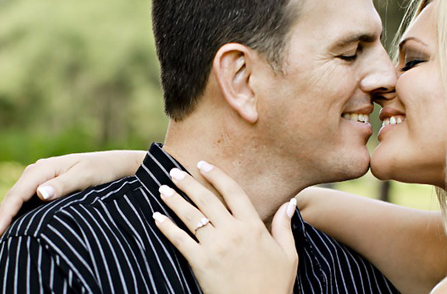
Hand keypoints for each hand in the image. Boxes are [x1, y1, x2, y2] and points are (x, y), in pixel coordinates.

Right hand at [0, 150, 143, 255]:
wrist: (112, 165)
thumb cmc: (100, 170)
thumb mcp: (85, 177)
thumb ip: (63, 185)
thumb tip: (40, 193)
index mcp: (42, 168)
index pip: (17, 194)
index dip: (5, 215)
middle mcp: (35, 172)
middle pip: (11, 199)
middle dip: (0, 222)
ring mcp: (37, 180)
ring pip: (15, 202)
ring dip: (5, 221)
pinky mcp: (42, 187)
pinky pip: (23, 203)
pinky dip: (15, 217)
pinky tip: (12, 233)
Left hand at [153, 161, 297, 293]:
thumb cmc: (275, 285)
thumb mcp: (288, 254)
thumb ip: (284, 226)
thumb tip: (290, 203)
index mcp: (253, 226)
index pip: (233, 191)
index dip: (217, 175)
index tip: (203, 165)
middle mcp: (233, 232)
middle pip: (206, 199)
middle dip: (188, 183)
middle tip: (174, 172)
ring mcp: (215, 247)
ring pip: (190, 216)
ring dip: (174, 200)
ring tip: (162, 190)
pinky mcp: (200, 263)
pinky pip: (179, 240)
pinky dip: (166, 227)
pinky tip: (156, 217)